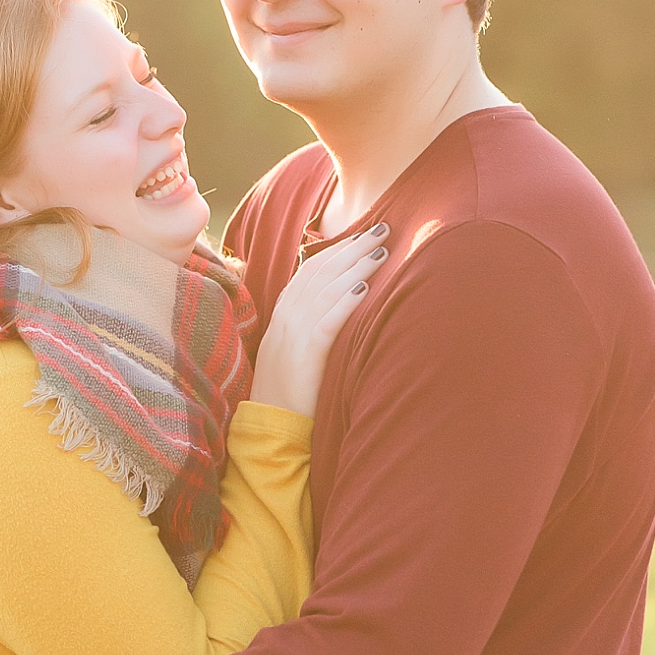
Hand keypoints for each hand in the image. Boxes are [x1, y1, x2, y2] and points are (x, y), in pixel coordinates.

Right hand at [250, 222, 389, 416]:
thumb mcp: (295, 349)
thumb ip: (310, 324)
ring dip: (356, 267)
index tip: (364, 234)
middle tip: (382, 228)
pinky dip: (345, 302)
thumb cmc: (290, 391)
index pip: (311, 269)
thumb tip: (337, 303)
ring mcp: (292, 335)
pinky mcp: (304, 355)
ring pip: (327, 290)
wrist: (271, 425)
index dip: (338, 248)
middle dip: (353, 247)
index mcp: (282, 313)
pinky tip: (364, 288)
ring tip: (382, 251)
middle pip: (322, 271)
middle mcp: (286, 318)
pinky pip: (327, 321)